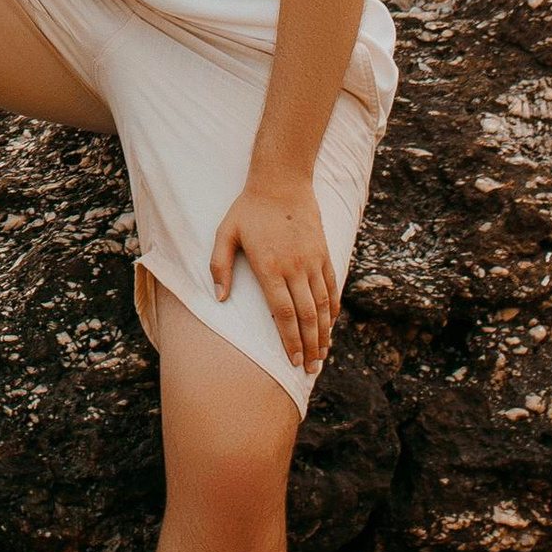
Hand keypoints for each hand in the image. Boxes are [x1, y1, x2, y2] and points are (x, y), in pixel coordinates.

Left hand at [210, 178, 338, 374]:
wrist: (280, 182)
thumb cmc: (248, 209)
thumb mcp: (225, 233)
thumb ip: (219, 266)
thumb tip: (219, 298)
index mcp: (269, 267)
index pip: (283, 313)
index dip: (290, 340)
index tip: (293, 361)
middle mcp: (294, 268)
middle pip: (306, 316)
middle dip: (310, 346)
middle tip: (311, 369)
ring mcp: (312, 261)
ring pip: (322, 305)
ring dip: (323, 333)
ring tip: (323, 356)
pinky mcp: (323, 253)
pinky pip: (331, 287)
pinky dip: (333, 309)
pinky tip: (331, 325)